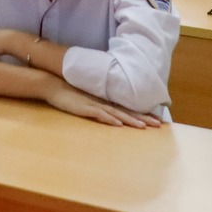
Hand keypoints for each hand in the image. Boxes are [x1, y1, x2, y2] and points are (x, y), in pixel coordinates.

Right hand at [40, 77, 161, 127]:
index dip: (142, 115)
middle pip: (127, 112)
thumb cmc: (69, 94)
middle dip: (143, 118)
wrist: (53, 85)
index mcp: (105, 102)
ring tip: (143, 126)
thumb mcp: (87, 101)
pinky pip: (100, 114)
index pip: (127, 109)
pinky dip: (110, 119)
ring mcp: (94, 105)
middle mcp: (103, 103)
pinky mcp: (85, 108)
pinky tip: (118, 124)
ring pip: (117, 113)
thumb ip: (98, 107)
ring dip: (130, 119)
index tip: (156, 121)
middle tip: (158, 125)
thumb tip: (112, 115)